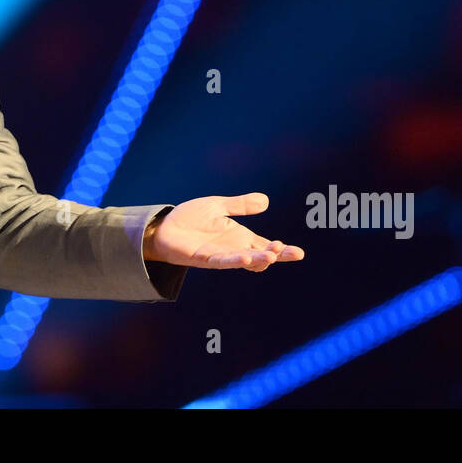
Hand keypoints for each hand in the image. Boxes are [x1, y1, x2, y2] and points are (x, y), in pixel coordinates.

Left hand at [144, 193, 303, 271]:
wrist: (164, 228)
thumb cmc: (190, 219)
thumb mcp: (219, 207)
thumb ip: (240, 205)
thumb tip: (266, 200)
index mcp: (239, 237)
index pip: (265, 246)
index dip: (281, 250)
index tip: (297, 252)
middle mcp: (233, 249)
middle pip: (260, 256)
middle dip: (277, 256)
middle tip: (292, 253)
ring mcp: (219, 256)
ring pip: (244, 261)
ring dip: (259, 260)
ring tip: (272, 256)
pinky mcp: (204, 258)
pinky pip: (222, 261)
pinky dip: (235, 261)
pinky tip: (246, 258)